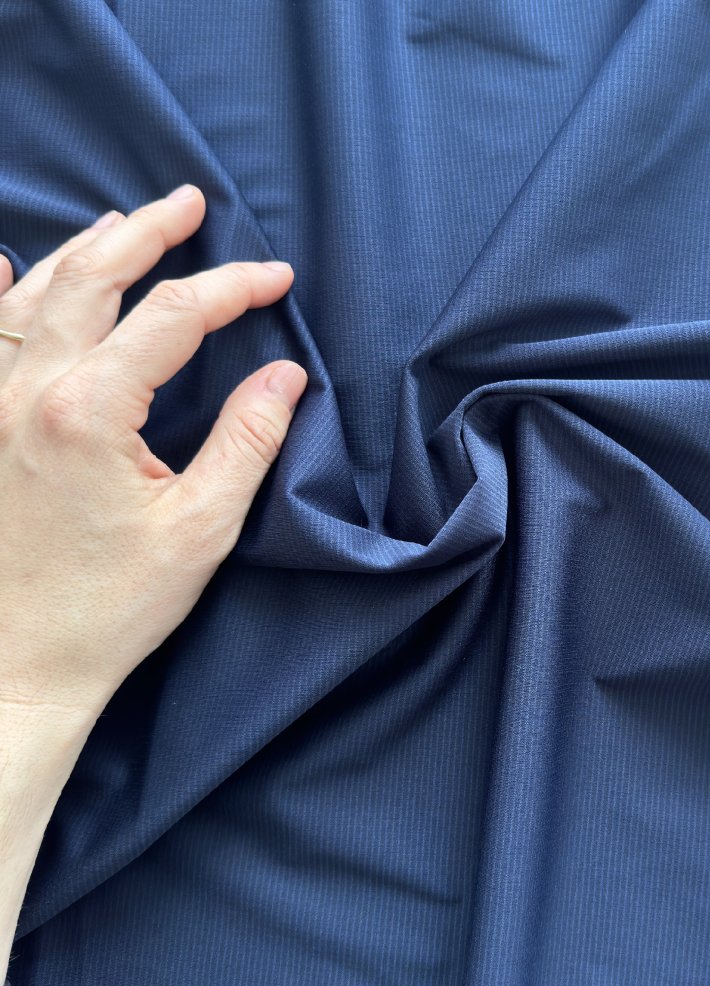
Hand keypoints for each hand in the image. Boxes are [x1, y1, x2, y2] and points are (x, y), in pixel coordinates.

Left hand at [0, 184, 306, 717]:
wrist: (21, 662)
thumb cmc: (112, 604)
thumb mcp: (202, 527)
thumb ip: (248, 439)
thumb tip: (285, 373)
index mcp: (87, 411)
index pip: (171, 315)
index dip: (231, 286)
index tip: (277, 279)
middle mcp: (26, 391)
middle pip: (92, 278)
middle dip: (147, 232)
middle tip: (189, 201)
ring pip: (35, 294)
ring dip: (85, 249)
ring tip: (124, 221)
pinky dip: (4, 290)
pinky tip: (8, 265)